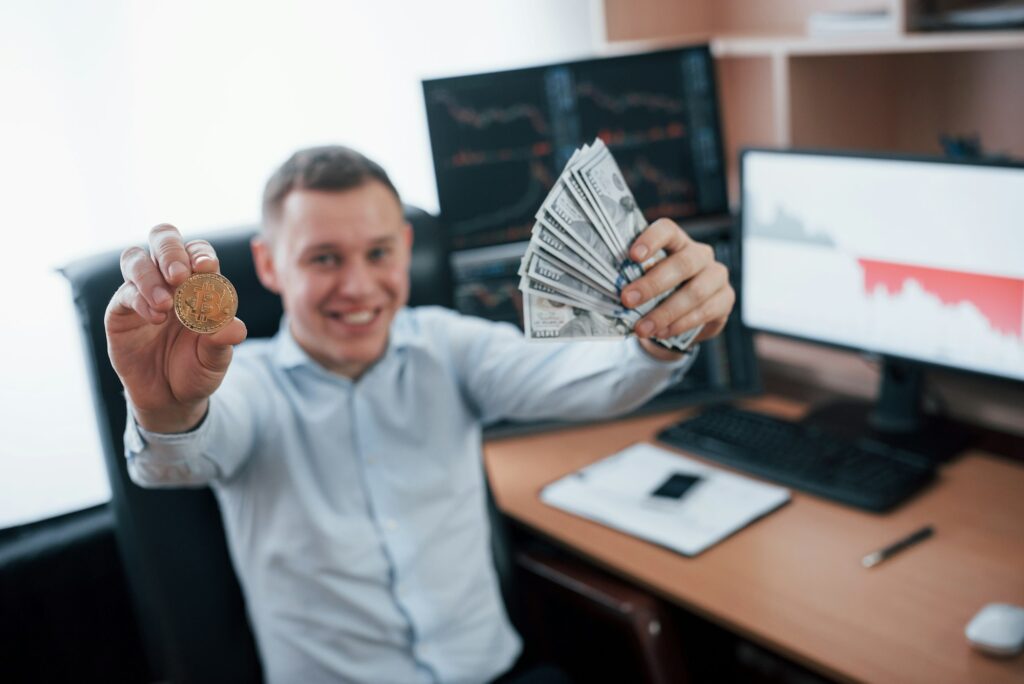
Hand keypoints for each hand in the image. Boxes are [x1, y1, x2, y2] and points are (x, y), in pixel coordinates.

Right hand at [105, 224, 246, 432]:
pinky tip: (156, 318)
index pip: (198, 252)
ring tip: (166, 305)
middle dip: (171, 251)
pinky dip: (140, 300)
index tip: (207, 268)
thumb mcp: (216, 358)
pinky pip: (124, 292)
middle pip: (163, 239)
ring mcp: (142, 291)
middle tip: (179, 275)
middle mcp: (168, 280)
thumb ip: (223, 340)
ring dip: (150, 276)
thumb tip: (234, 327)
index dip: (201, 254)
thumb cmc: (198, 369)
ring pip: (136, 258)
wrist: (171, 398)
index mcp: (199, 282)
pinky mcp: (120, 310)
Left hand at [619, 219, 733, 354]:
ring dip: (665, 312)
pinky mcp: (726, 299)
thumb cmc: (661, 291)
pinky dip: (680, 324)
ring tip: (642, 328)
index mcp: (678, 241)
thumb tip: (608, 288)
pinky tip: (661, 333)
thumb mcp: (647, 280)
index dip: (651, 240)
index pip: (667, 230)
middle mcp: (701, 254)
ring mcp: (717, 275)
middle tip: (627, 300)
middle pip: (682, 264)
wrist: (686, 316)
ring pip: (695, 292)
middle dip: (652, 284)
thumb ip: (635, 279)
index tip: (632, 256)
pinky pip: (705, 312)